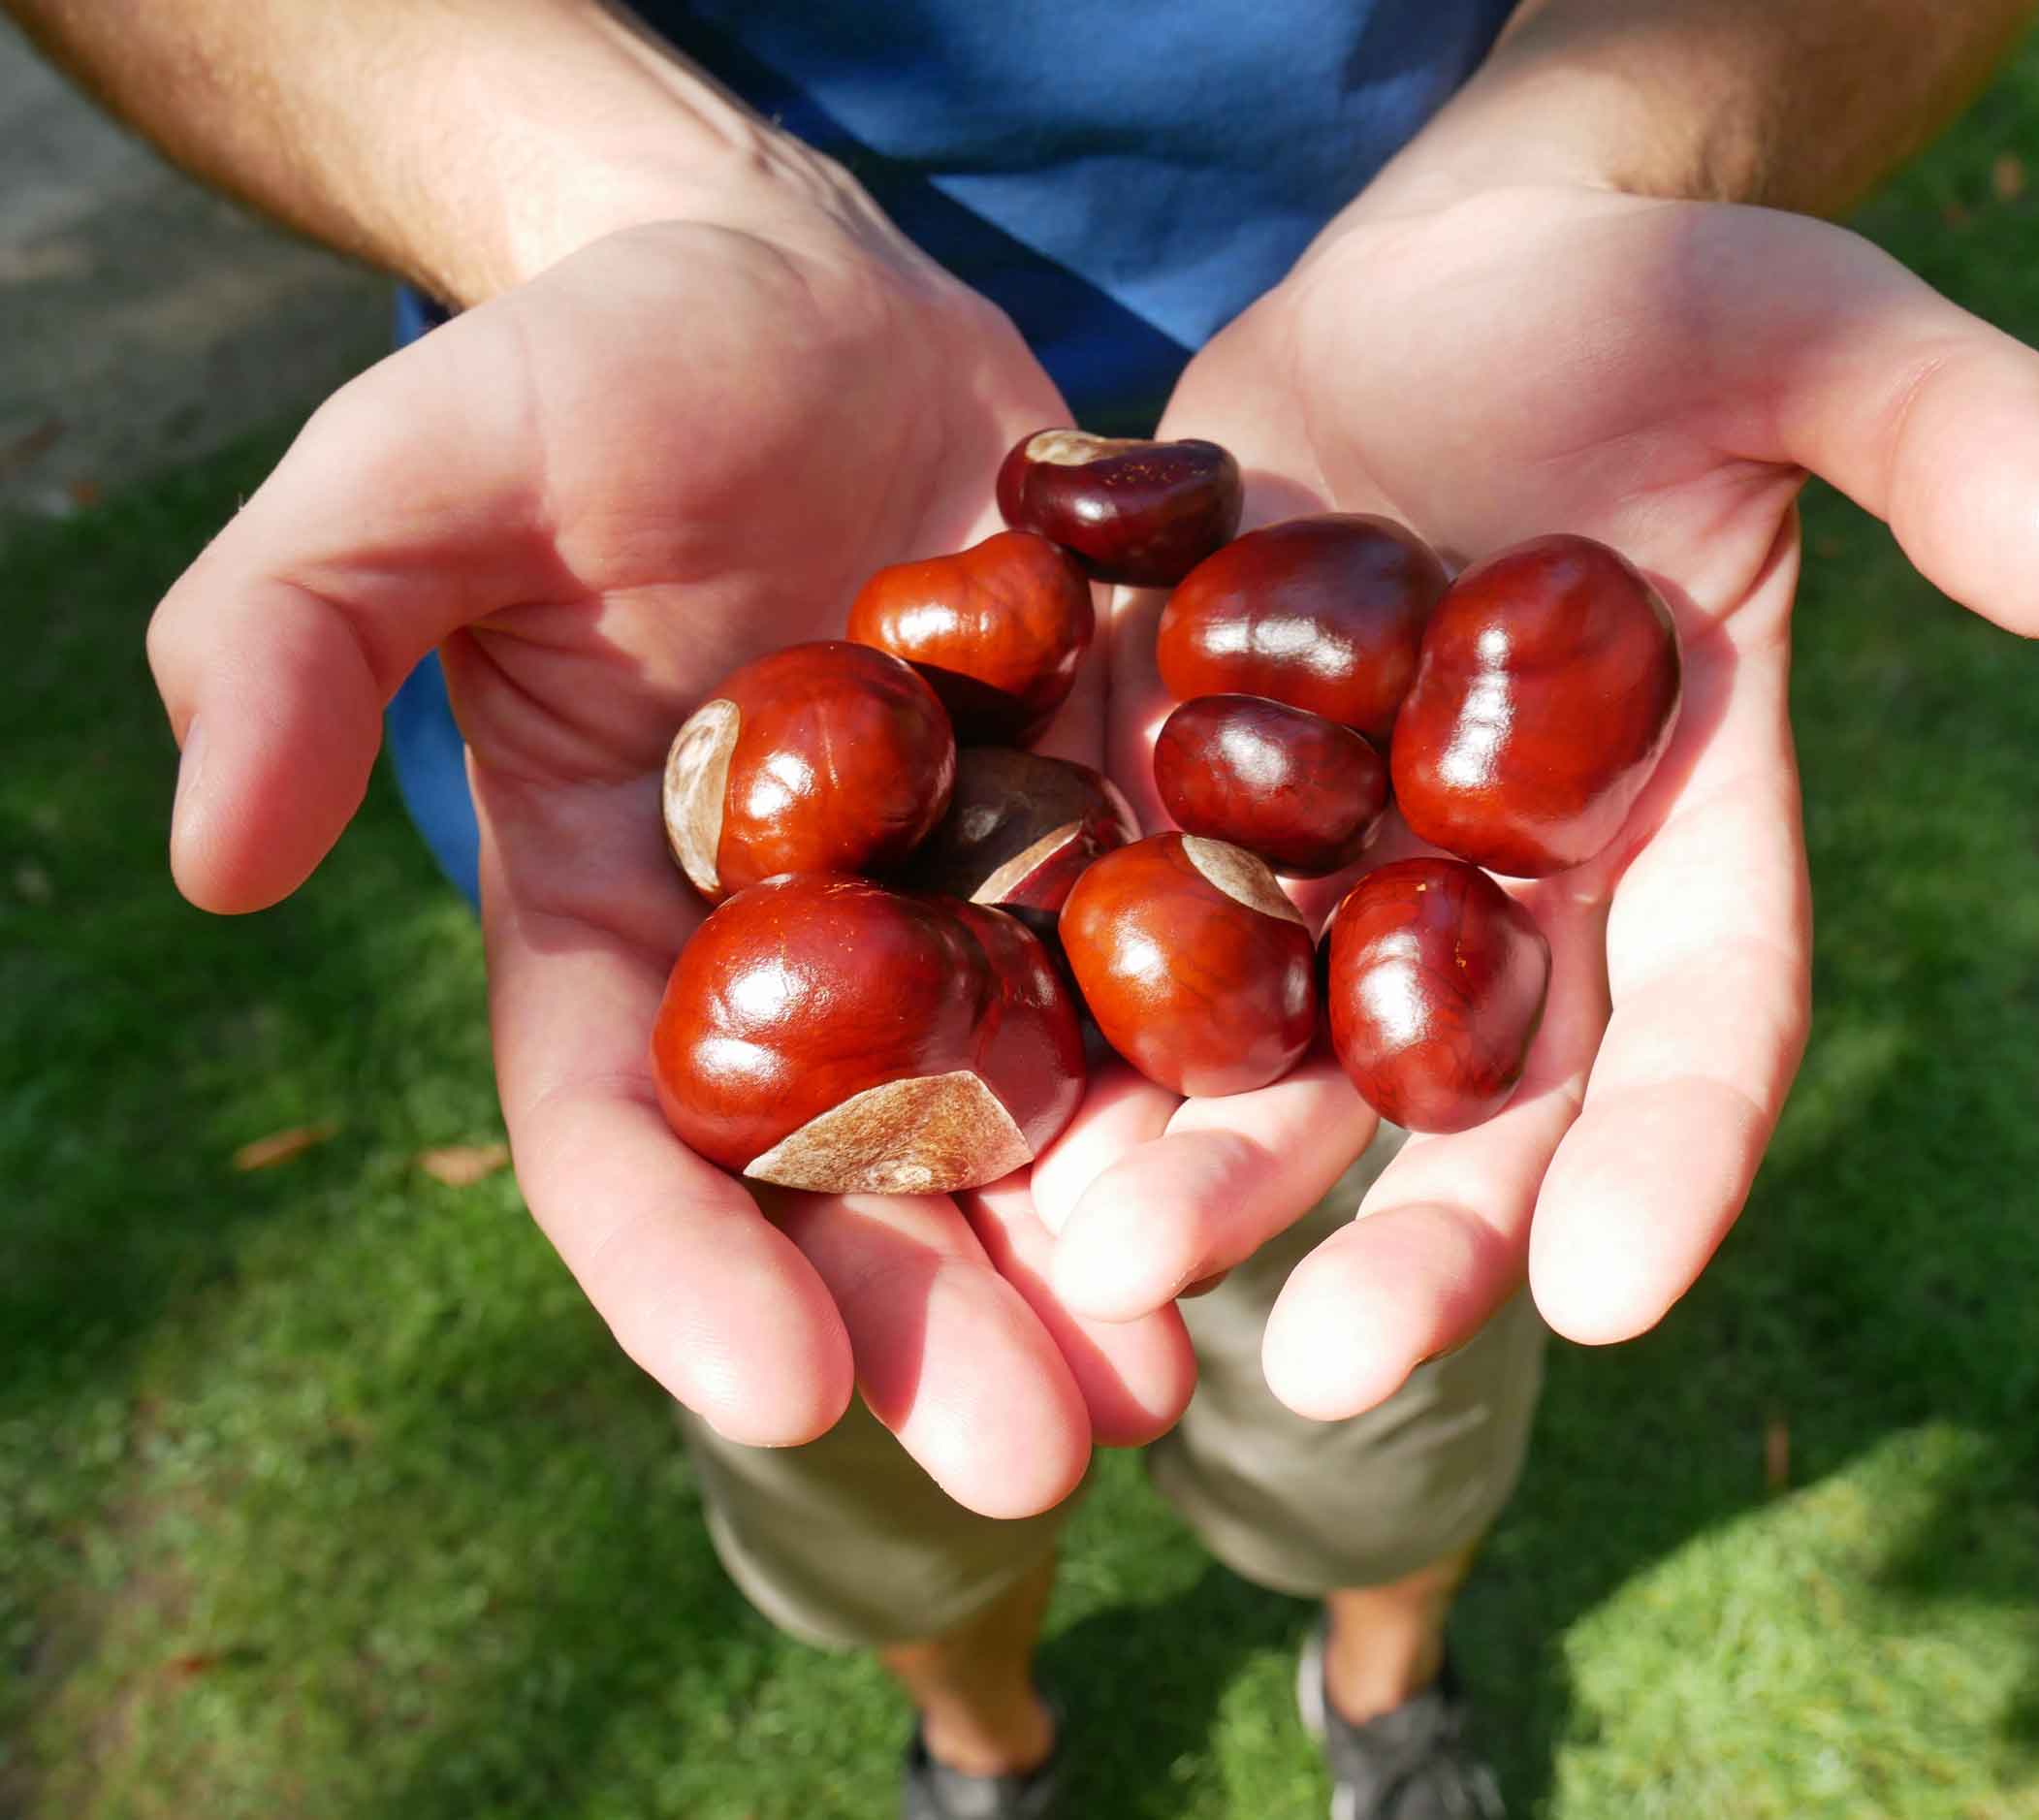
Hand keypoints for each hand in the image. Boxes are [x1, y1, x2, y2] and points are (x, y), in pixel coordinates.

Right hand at [146, 218, 1193, 1514]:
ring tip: (1183, 1375)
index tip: (781, 1395)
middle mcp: (801, 960)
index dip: (689, 1271)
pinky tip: (1309, 1156)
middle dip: (941, 1325)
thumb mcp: (418, 467)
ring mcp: (971, 902)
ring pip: (1040, 1117)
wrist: (801, 292)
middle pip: (859, 1182)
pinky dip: (1232, 1064)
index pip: (626, 1140)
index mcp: (614, 928)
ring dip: (1112, 1254)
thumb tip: (212, 861)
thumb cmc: (586, 368)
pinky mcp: (1115, 820)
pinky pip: (1182, 960)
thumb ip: (293, 639)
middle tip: (1046, 1457)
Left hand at [1041, 186, 2038, 1415]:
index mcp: (1680, 830)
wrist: (1430, 274)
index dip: (1673, 1158)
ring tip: (1110, 1257)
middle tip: (1325, 1355)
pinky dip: (1065, 1023)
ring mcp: (1335, 859)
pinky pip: (1124, 930)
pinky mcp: (1178, 792)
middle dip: (1412, 1230)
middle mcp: (1511, 891)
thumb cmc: (1642, 300)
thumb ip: (1948, 427)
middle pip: (1476, 1098)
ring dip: (1201, 1164)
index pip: (1706, 1028)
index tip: (1614, 1292)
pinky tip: (995, 1117)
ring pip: (1277, 1052)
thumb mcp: (1807, 325)